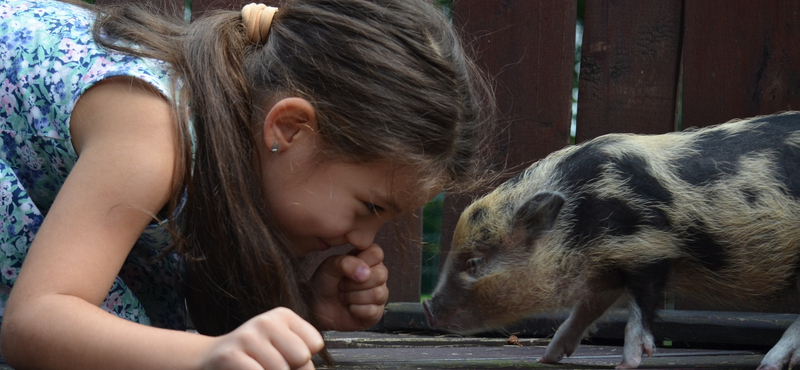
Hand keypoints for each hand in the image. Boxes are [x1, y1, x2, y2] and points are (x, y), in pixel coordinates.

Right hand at [200, 307, 323, 369]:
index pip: (315, 343)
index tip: (288, 358)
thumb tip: (306, 368)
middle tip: (272, 367)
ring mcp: (247, 337)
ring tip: (258, 368)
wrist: (211, 359)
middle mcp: (266, 321)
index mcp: (282, 316)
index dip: (304, 360)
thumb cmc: (253, 357)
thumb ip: (301, 358)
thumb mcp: (281, 348)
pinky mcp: (230, 355)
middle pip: (301, 357)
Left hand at [311, 244, 388, 330]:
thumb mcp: (329, 266)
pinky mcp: (376, 313)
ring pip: (377, 294)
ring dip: (353, 297)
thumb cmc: (325, 282)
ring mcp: (380, 294)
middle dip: (354, 283)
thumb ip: (346, 263)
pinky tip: (349, 307)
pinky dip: (355, 309)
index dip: (361, 261)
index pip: (377, 253)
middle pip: (380, 275)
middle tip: (342, 285)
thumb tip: (365, 273)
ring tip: (344, 296)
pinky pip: (372, 310)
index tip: (346, 269)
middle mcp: (378, 275)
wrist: (316, 306)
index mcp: (369, 259)